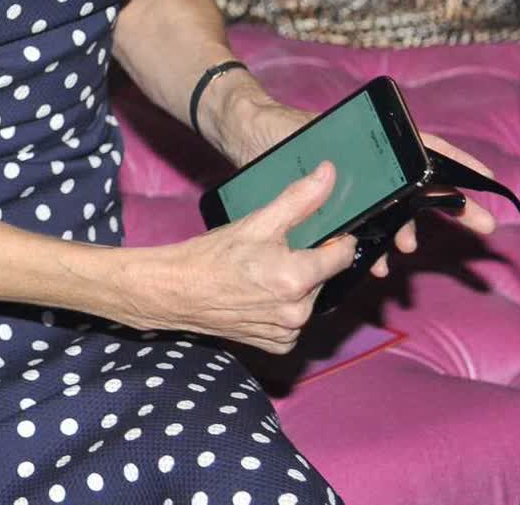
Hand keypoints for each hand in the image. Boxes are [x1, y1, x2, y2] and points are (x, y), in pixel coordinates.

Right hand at [120, 162, 356, 353]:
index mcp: (296, 278)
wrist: (176, 291)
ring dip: (297, 285)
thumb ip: (299, 199)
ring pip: (310, 299)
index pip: (342, 254)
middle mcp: (297, 312)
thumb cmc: (212, 256)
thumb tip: (328, 174)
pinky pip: (295, 322)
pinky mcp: (278, 345)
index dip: (334, 238)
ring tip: (264, 273)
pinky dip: (284, 308)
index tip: (317, 232)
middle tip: (276, 251)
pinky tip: (261, 295)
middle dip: (308, 262)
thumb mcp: (256, 221)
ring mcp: (288, 332)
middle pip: (324, 277)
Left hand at [213, 103, 499, 278]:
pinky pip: (364, 225)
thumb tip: (342, 177)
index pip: (423, 145)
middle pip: (418, 182)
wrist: (240, 134)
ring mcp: (355, 183)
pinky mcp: (336, 203)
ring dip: (404, 231)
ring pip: (393, 209)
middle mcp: (368, 162)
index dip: (456, 162)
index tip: (484, 179)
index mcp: (370, 139)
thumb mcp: (300, 137)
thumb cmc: (273, 128)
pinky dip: (373, 244)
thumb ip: (325, 159)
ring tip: (406, 251)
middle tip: (482, 227)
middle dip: (451, 205)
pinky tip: (374, 265)